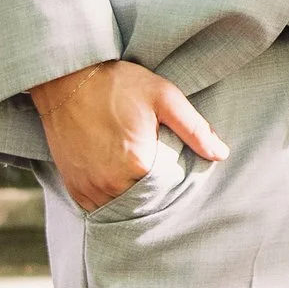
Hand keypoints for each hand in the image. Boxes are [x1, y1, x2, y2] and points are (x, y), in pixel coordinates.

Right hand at [30, 59, 227, 211]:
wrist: (67, 78)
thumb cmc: (118, 84)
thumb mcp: (164, 97)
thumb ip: (195, 129)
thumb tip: (221, 154)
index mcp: (137, 165)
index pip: (168, 191)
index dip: (174, 181)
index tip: (171, 164)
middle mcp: (110, 184)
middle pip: (144, 203)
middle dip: (153, 192)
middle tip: (153, 167)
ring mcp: (89, 187)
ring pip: (120, 208)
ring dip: (131, 198)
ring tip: (135, 173)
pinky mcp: (73, 186)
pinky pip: (97, 206)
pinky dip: (109, 198)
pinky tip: (116, 179)